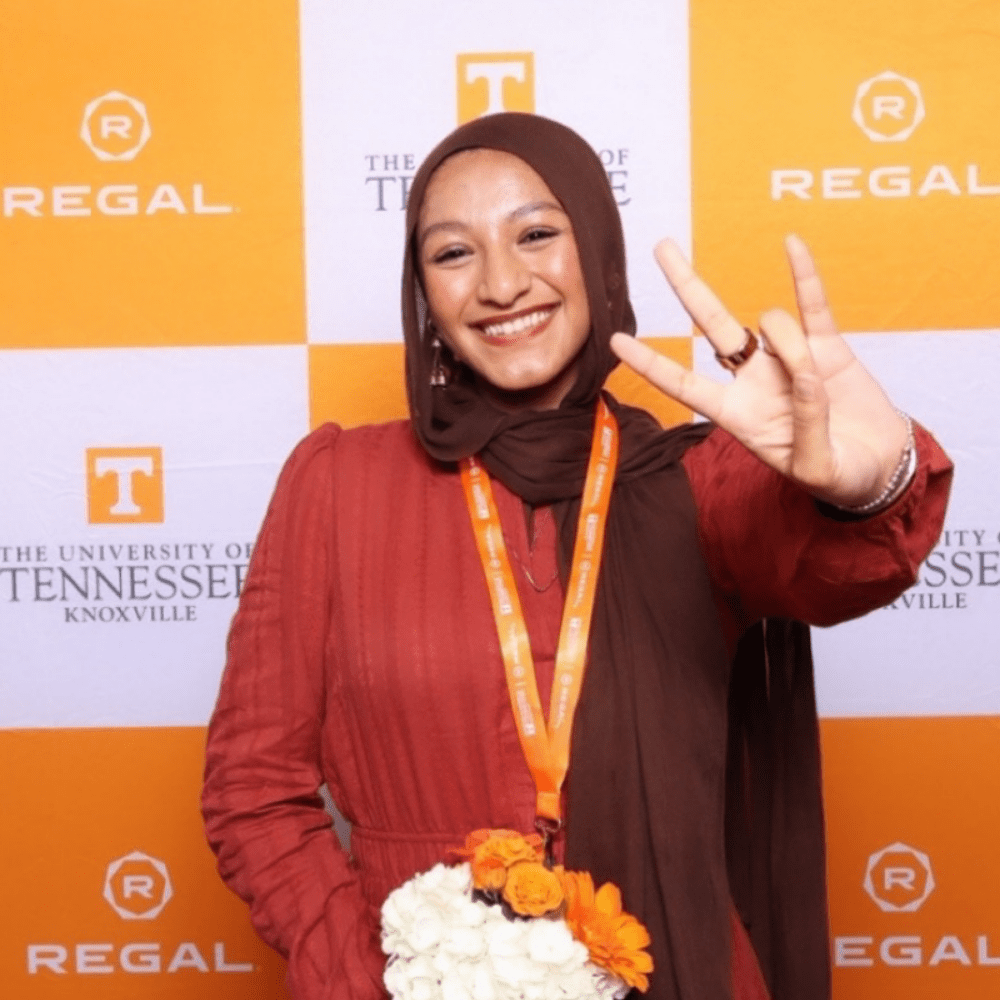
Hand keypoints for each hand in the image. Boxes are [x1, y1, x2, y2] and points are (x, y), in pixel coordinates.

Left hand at [610, 235, 909, 507]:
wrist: (881, 467)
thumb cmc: (840, 477)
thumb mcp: (818, 468)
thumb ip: (809, 429)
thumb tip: (805, 377)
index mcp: (738, 416)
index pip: (683, 385)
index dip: (650, 364)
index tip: (614, 341)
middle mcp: (754, 382)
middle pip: (711, 326)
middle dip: (687, 286)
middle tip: (662, 245)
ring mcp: (788, 359)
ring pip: (773, 326)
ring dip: (790, 343)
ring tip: (817, 383)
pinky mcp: (828, 347)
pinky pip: (812, 306)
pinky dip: (804, 276)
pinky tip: (791, 244)